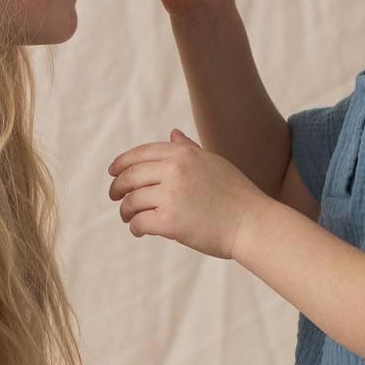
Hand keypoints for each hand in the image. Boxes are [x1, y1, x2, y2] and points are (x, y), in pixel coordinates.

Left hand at [109, 129, 265, 260]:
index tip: (113, 172)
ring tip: (127, 217)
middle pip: (130, 176)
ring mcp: (170, 195)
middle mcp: (174, 169)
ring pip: (131, 200)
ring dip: (125, 210)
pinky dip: (135, 227)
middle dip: (117, 187)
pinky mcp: (169, 220)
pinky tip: (138, 231)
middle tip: (114, 197)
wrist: (251, 223)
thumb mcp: (213, 163)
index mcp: (183, 153)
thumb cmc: (236, 196)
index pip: (141, 153)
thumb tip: (172, 134)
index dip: (122, 163)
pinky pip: (139, 222)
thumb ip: (189, 149)